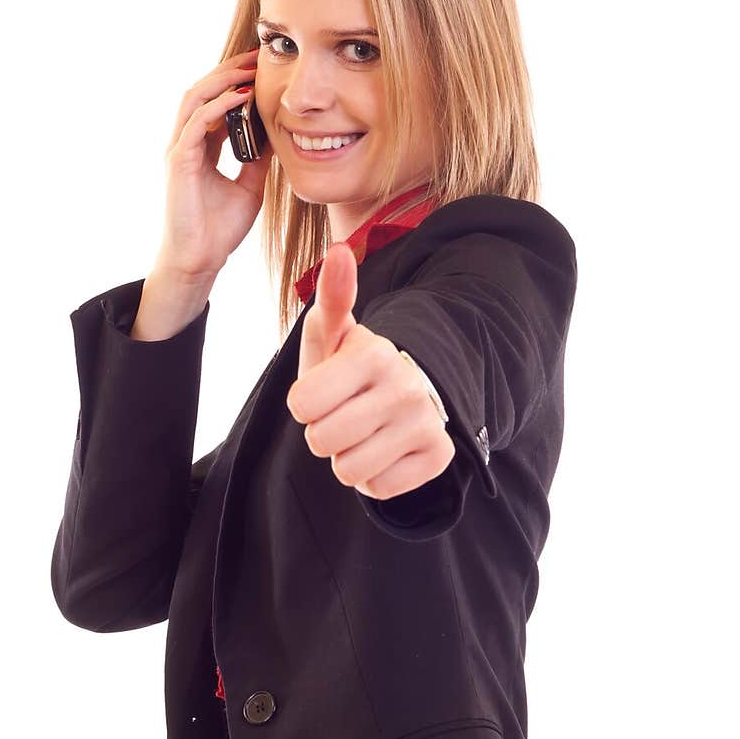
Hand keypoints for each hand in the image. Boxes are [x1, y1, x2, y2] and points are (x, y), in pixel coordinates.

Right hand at [157, 48, 273, 278]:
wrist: (200, 260)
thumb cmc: (219, 229)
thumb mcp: (250, 186)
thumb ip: (257, 160)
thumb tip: (277, 136)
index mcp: (200, 148)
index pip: (214, 102)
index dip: (235, 82)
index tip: (262, 68)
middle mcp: (186, 143)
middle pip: (202, 92)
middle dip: (229, 70)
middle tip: (258, 56)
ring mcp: (179, 151)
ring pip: (194, 99)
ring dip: (222, 80)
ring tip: (249, 68)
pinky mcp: (179, 163)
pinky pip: (197, 124)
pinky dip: (219, 107)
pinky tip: (242, 98)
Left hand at [286, 241, 455, 498]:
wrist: (404, 399)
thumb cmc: (352, 370)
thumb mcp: (333, 337)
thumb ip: (331, 299)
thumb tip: (340, 249)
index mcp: (373, 353)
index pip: (301, 406)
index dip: (304, 405)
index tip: (323, 392)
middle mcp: (405, 386)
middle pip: (322, 441)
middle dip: (324, 434)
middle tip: (343, 416)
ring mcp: (426, 422)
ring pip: (349, 470)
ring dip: (347, 458)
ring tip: (363, 434)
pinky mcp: (438, 456)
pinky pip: (378, 488)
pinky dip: (375, 477)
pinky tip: (385, 450)